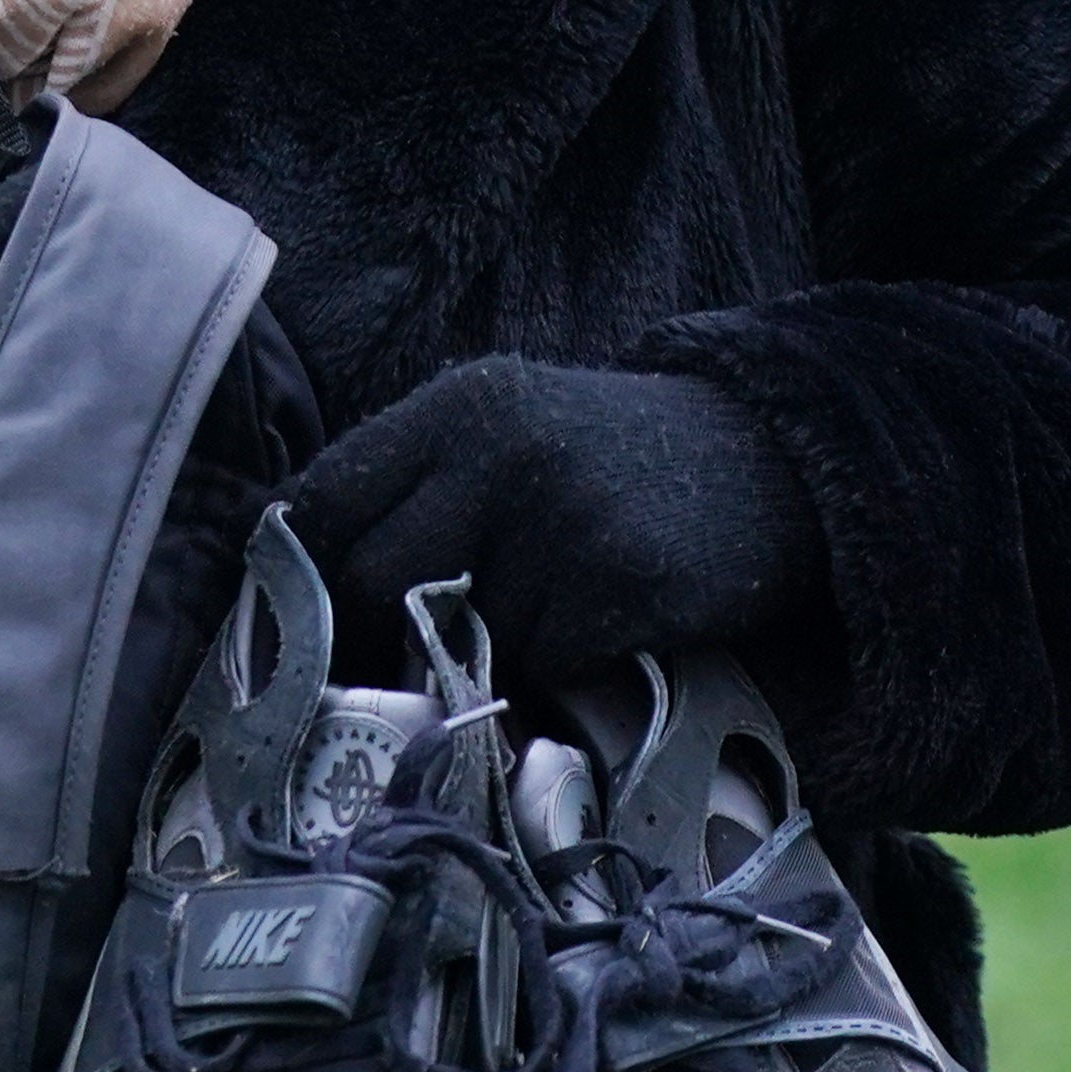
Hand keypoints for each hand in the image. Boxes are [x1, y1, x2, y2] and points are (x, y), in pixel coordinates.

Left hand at [277, 356, 818, 692]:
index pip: (325, 496)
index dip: (302, 573)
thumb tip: (306, 593)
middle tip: (408, 657)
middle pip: (375, 580)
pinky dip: (558, 664)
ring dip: (486, 653)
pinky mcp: (619, 583)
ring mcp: (562, 518)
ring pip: (460, 637)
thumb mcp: (507, 435)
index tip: (304, 620)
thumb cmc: (614, 462)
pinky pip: (541, 661)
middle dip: (381, 635)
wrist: (768, 461)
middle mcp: (500, 452)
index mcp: (457, 408)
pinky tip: (599, 624)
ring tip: (542, 616)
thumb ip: (416, 491)